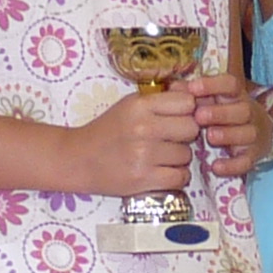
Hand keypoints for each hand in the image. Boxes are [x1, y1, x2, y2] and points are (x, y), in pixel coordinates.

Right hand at [70, 82, 199, 197]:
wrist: (77, 159)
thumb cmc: (108, 130)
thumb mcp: (130, 105)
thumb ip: (162, 99)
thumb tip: (194, 93)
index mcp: (140, 105)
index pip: (187, 102)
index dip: (186, 111)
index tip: (176, 118)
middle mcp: (143, 128)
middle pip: (191, 129)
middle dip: (184, 135)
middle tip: (169, 140)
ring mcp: (143, 155)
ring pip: (187, 155)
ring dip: (178, 159)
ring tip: (160, 157)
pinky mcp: (143, 179)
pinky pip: (180, 177)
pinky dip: (175, 177)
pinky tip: (162, 172)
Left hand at [189, 74, 272, 176]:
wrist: (255, 135)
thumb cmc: (222, 114)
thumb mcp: (209, 100)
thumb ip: (191, 94)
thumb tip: (175, 87)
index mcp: (235, 96)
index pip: (230, 84)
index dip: (213, 85)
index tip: (193, 89)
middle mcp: (248, 113)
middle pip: (243, 109)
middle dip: (221, 113)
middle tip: (199, 116)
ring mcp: (252, 135)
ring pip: (247, 134)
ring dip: (229, 135)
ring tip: (210, 137)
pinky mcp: (252, 157)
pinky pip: (246, 162)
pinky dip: (232, 165)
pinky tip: (215, 167)